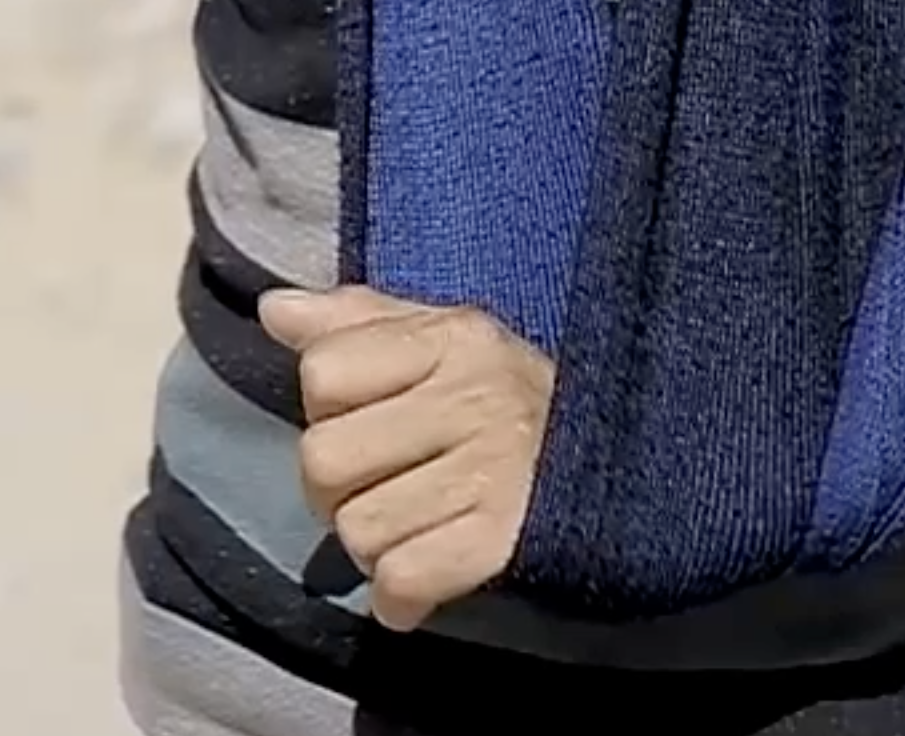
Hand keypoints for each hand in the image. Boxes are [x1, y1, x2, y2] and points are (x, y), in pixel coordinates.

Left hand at [258, 284, 553, 631]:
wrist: (629, 470)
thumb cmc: (517, 400)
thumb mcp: (445, 337)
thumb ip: (357, 320)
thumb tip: (275, 308)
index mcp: (453, 338)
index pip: (321, 372)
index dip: (327, 409)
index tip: (366, 422)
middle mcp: (474, 397)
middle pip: (324, 460)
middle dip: (336, 492)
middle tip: (378, 491)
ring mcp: (494, 471)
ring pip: (357, 530)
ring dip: (372, 547)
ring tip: (411, 531)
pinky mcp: (506, 541)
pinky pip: (402, 577)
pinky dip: (398, 595)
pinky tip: (417, 584)